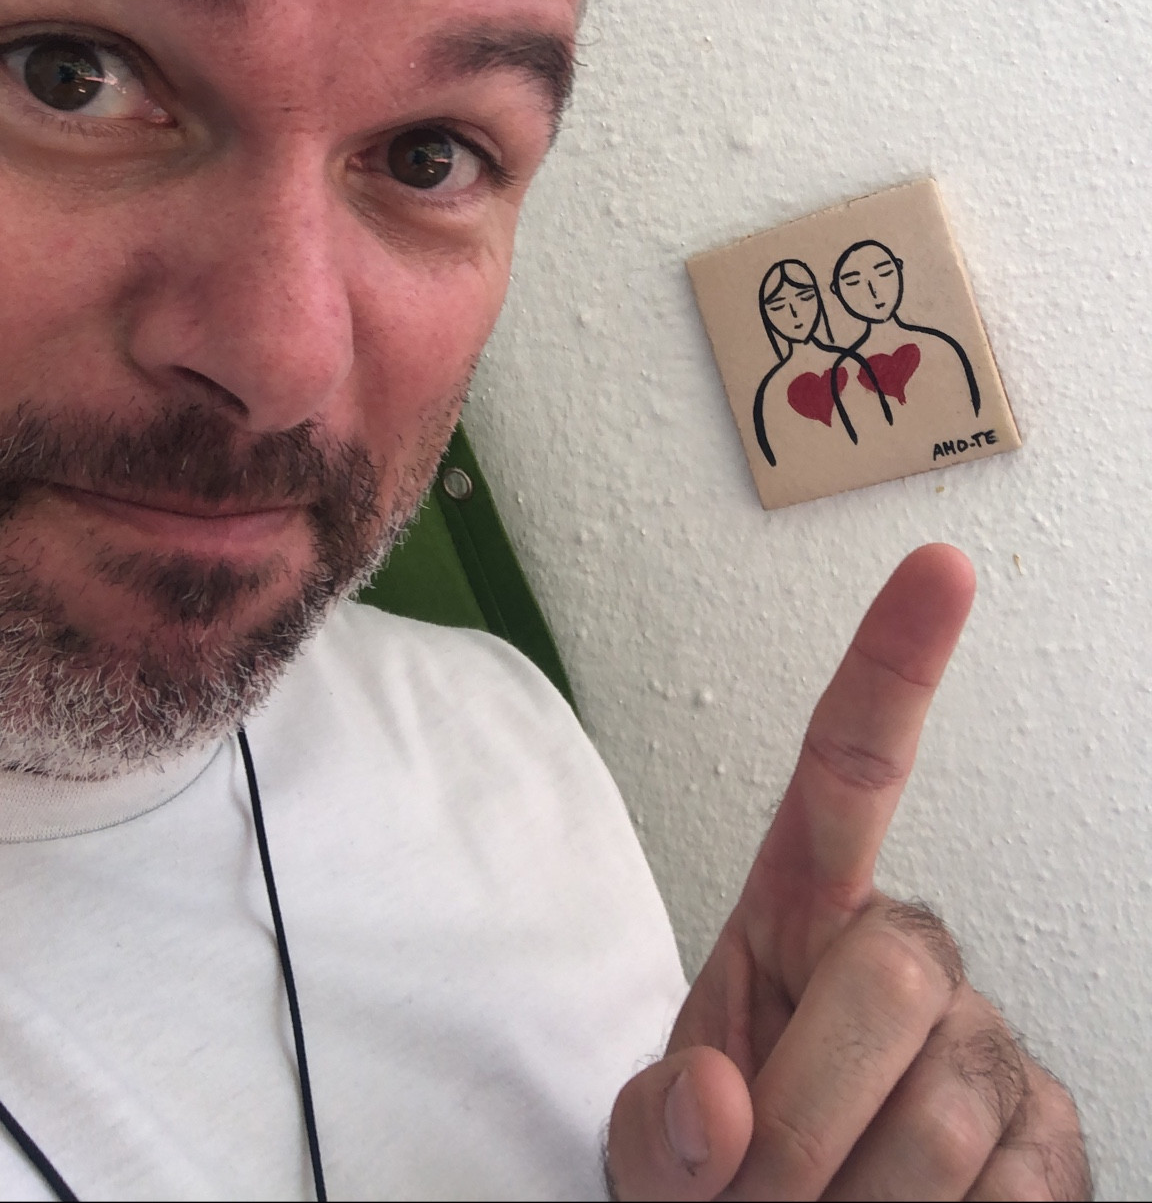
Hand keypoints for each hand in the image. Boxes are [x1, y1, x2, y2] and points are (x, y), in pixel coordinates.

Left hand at [607, 545, 1089, 1200]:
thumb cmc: (717, 1187)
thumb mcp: (652, 1155)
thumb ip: (657, 1129)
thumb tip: (719, 1107)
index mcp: (802, 920)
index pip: (849, 772)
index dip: (895, 666)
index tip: (939, 567)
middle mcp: (911, 960)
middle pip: (889, 980)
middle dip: (807, 1124)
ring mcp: (992, 1047)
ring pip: (941, 1119)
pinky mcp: (1054, 1141)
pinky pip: (1010, 1197)